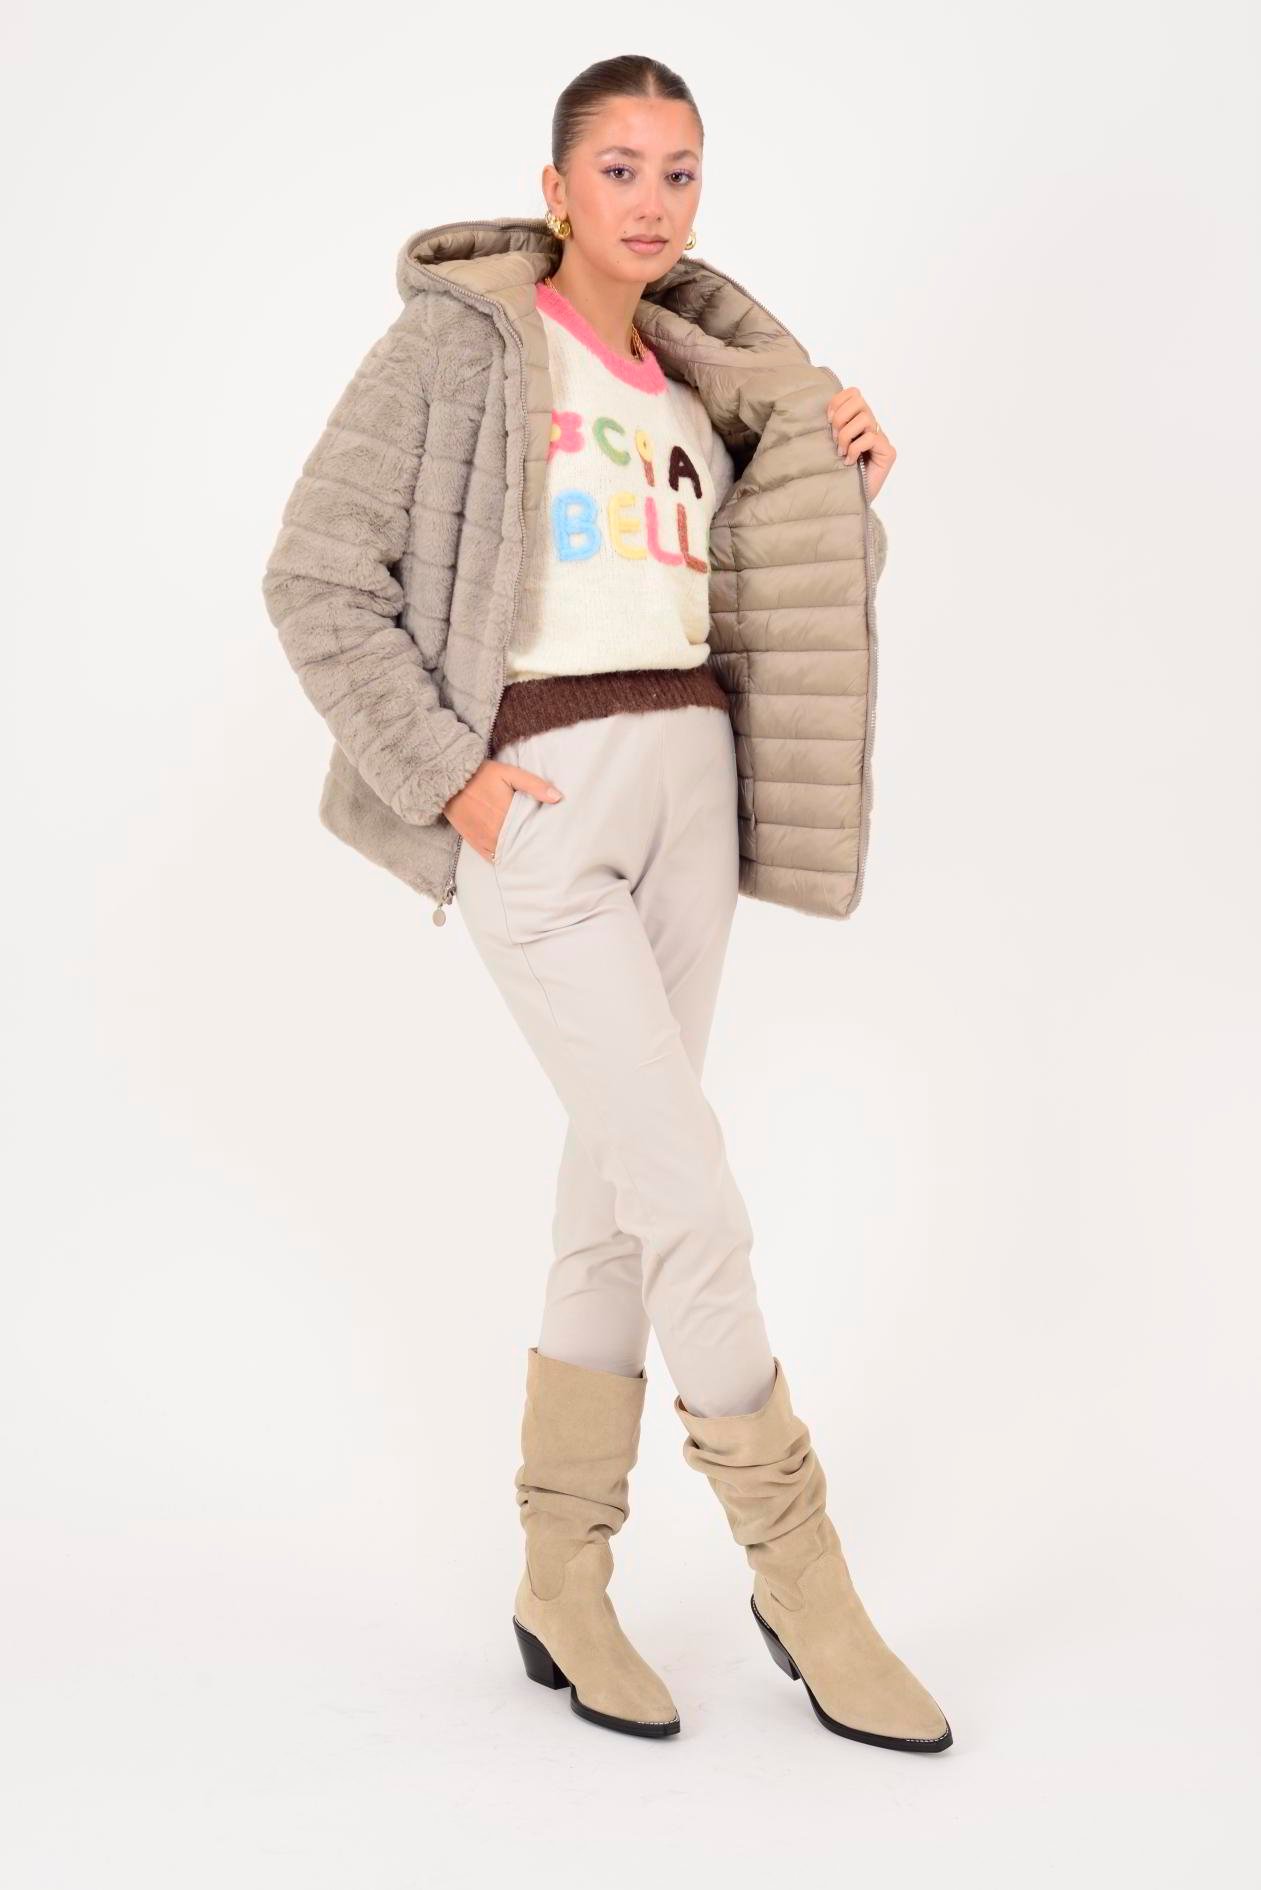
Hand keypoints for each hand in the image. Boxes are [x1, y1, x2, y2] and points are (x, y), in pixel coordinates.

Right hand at [444, 759, 563, 862]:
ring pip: (508, 855)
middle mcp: (496, 832)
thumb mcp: (509, 773)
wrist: (449, 782)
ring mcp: (485, 840)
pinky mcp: (475, 843)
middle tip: (549, 852)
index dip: (544, 838)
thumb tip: (558, 797)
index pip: (532, 833)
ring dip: (520, 856)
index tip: (555, 841)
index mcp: (508, 815)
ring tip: (535, 858)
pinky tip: (514, 860)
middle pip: (521, 847)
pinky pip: (493, 859)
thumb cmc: (481, 775)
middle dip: (534, 849)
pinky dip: (504, 859)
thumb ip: (534, 785)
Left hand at [825, 385, 895, 502]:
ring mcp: (882, 439)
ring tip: (841, 453)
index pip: (853, 393)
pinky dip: (855, 449)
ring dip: (846, 436)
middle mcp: (872, 427)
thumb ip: (831, 427)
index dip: (837, 402)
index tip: (827, 422)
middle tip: (834, 439)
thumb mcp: (829, 446)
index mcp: (858, 421)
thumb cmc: (837, 475)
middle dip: (840, 418)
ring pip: (864, 418)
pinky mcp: (888, 452)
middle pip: (859, 400)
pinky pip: (869, 438)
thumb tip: (822, 412)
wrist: (849, 501)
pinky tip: (850, 462)